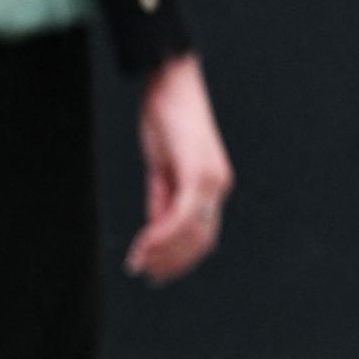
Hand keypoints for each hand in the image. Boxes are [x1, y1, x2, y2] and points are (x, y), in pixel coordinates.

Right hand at [128, 54, 231, 283]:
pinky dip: (162, 234)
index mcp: (213, 184)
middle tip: (146, 274)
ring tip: (140, 263)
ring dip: (165, 253)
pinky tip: (142, 244)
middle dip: (173, 262)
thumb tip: (156, 232)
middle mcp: (219, 185)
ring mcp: (211, 180)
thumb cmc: (166, 120)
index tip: (156, 272)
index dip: (181, 258)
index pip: (203, 235)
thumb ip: (163, 199)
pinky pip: (182, 214)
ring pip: (193, 232)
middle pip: (201, 240)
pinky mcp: (197, 172)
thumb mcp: (163, 167)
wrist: (170, 84)